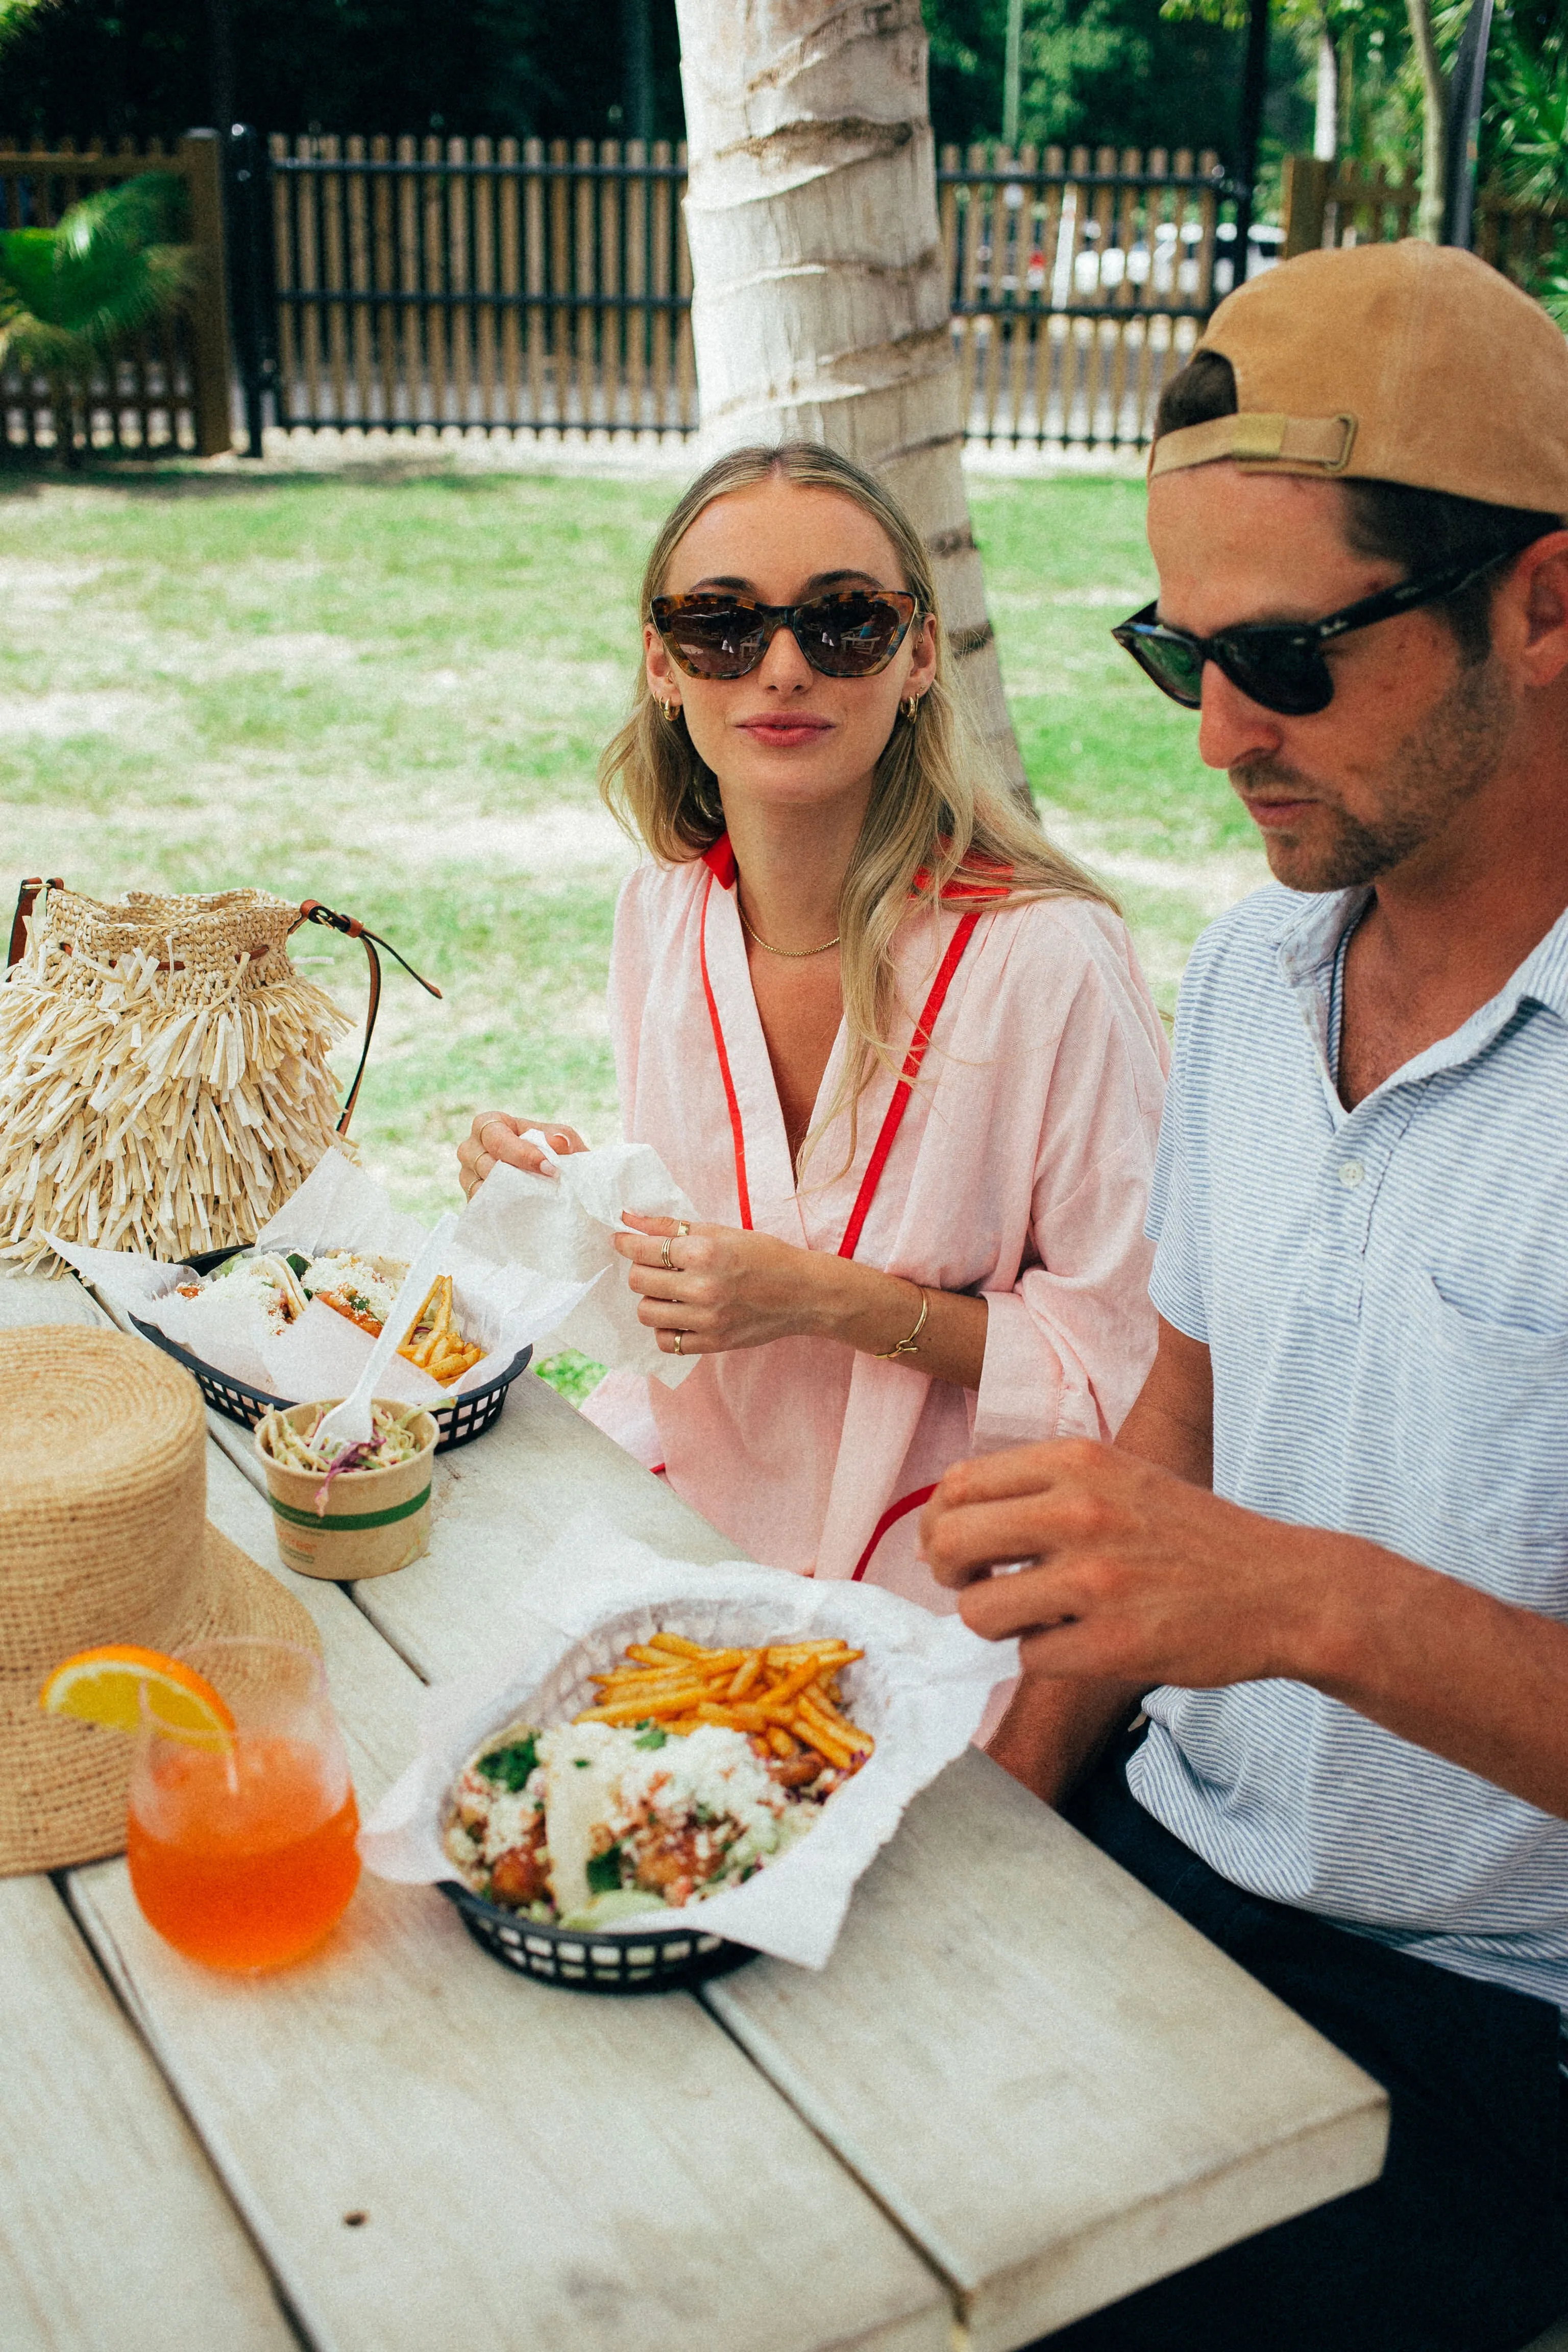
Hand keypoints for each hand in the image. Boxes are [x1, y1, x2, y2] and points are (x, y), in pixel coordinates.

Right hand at [456, 1112, 586, 1199]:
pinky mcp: (474, 1200)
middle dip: (517, 1174)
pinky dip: (503, 1208)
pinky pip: (481, 1206)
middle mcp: (472, 1148)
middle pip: (485, 1162)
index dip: (521, 1153)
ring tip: (538, 1197)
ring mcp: (468, 1176)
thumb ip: (562, 1136)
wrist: (552, 1180)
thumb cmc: (552, 1153)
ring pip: (481, 1187)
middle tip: (547, 1184)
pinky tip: (524, 1210)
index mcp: (490, 1125)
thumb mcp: (562, 1139)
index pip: (495, 1136)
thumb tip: (558, 1141)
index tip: (549, 1168)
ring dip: (511, 1193)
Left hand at [613, 1212, 828, 1354]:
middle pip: (639, 1282)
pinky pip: (667, 1342)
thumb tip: (628, 1218)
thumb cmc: (763, 1255)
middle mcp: (703, 1288)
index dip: (625, 1243)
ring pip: (646, 1314)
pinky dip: (666, 1328)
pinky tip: (679, 1314)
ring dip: (651, 1300)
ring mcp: (707, 1321)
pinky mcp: (713, 1344)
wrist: (803, 1293)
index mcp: (704, 1253)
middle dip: (640, 1270)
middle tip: (653, 1265)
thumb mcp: (719, 1231)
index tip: (621, 1240)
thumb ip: (671, 1226)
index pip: (643, 1250)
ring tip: (668, 1291)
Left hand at [920, 1439, 1346, 1691]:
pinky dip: (1047, 1657)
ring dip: (997, 1623)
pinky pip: (1030, 1658)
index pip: (958, 1486)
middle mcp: (1080, 1512)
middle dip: (948, 1573)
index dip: (941, 1523)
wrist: (1283, 1589)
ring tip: (1035, 1618)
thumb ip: (1042, 1488)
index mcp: (1077, 1461)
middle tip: (975, 1585)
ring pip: (979, 1611)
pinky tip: (1084, 1641)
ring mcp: (1096, 1581)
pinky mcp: (1113, 1645)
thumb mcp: (1118, 1478)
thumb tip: (951, 1522)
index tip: (956, 1547)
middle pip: (951, 1543)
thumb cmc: (1191, 1536)